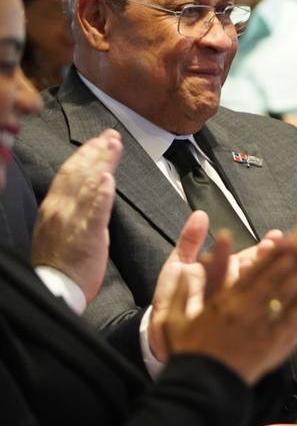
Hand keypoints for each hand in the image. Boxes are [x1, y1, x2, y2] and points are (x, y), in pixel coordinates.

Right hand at [29, 131, 122, 301]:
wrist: (55, 289)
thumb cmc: (60, 262)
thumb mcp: (58, 228)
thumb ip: (70, 208)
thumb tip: (86, 191)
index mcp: (53, 207)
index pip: (68, 174)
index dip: (83, 155)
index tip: (97, 140)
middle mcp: (60, 209)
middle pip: (78, 173)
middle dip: (96, 152)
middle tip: (111, 136)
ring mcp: (72, 221)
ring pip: (88, 186)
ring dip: (103, 163)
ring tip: (114, 145)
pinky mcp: (87, 236)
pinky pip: (95, 211)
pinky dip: (102, 194)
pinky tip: (109, 178)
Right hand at [157, 219, 296, 384]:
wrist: (199, 387)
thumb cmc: (192, 349)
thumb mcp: (182, 311)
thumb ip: (200, 278)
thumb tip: (218, 241)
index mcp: (230, 297)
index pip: (263, 264)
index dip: (289, 244)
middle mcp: (252, 307)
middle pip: (290, 269)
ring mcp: (268, 324)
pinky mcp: (280, 342)